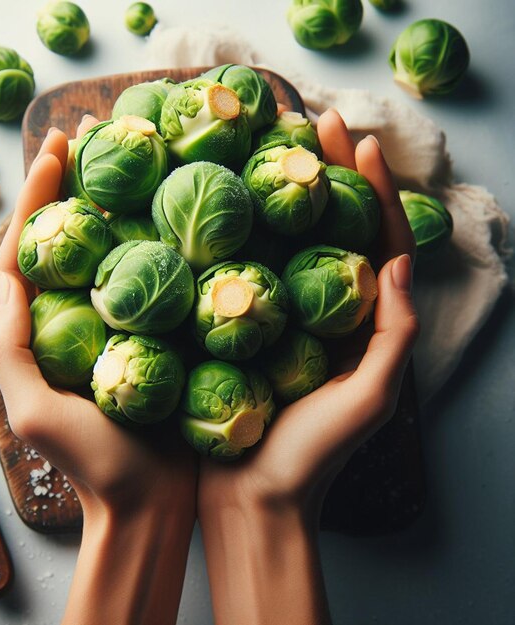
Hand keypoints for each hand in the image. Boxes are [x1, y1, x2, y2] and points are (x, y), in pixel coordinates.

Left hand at [0, 119, 196, 624]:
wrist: (152, 501)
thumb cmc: (94, 465)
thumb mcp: (36, 411)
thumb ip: (11, 348)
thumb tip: (8, 280)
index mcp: (46, 331)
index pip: (33, 252)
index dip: (40, 198)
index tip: (54, 149)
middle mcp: (84, 319)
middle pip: (77, 241)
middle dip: (79, 184)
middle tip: (93, 134)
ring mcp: (128, 324)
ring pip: (121, 253)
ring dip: (124, 203)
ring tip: (135, 155)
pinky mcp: (166, 335)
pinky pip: (162, 281)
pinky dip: (165, 244)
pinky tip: (179, 214)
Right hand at [197, 109, 418, 624]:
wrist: (250, 496)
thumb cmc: (310, 457)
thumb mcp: (367, 401)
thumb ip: (392, 336)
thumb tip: (401, 263)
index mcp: (362, 325)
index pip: (378, 243)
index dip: (373, 192)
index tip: (359, 143)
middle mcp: (323, 313)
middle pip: (332, 230)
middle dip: (328, 175)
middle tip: (312, 123)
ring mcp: (279, 316)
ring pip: (286, 242)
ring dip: (283, 193)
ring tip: (271, 146)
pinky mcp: (241, 327)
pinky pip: (245, 271)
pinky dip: (242, 235)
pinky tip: (228, 204)